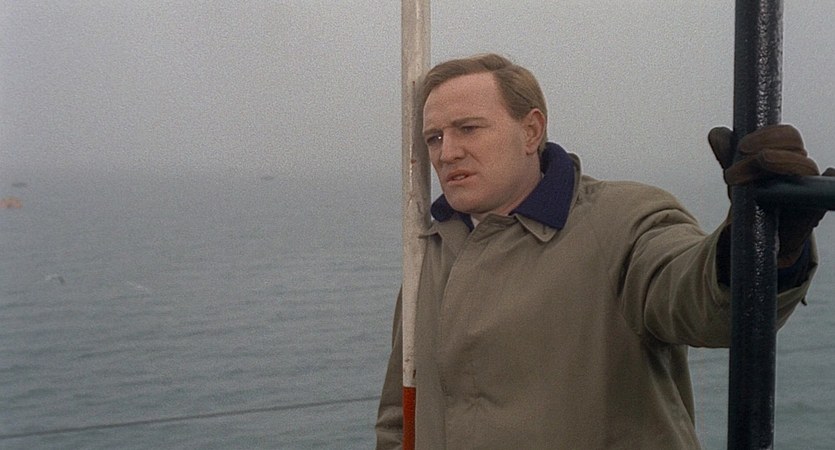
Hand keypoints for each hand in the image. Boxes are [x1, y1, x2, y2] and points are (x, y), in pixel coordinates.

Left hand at [708, 124, 833, 267]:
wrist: (759, 236)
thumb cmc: (751, 202)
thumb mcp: (736, 178)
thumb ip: (727, 155)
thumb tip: (717, 133)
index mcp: (783, 155)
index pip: (786, 135)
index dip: (766, 136)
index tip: (741, 147)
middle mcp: (798, 167)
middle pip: (794, 144)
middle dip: (763, 151)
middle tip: (732, 172)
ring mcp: (807, 186)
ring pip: (804, 164)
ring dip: (777, 165)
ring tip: (741, 182)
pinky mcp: (812, 209)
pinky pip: (829, 190)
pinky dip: (831, 179)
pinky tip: (830, 173)